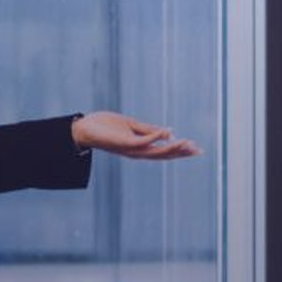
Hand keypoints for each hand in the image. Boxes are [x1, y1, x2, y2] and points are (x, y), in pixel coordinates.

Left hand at [70, 111, 201, 160]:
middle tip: (198, 151)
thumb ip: (149, 129)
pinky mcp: (123, 143)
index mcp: (139, 148)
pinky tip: (167, 132)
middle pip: (163, 155)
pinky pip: (142, 141)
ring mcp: (130, 149)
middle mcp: (136, 152)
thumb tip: (169, 132)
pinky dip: (155, 137)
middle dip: (181, 153)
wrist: (83, 129)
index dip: (180, 150)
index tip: (196, 148)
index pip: (163, 151)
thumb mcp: (131, 126)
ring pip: (155, 152)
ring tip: (187, 143)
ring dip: (172, 147)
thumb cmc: (105, 126)